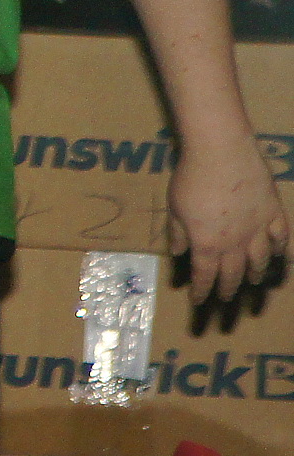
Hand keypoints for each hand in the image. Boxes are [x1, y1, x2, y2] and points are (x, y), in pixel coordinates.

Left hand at [170, 128, 289, 302]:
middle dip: (229, 288)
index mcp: (207, 244)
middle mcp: (235, 242)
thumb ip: (176, 233)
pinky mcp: (274, 212)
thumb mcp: (174, 208)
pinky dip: (281, 249)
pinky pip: (281, 237)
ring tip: (254, 282)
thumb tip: (177, 253)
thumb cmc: (191, 179)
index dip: (202, 291)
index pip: (205, 276)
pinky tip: (280, 256)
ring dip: (256, 273)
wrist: (221, 153)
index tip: (200, 302)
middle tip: (227, 299)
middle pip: (234, 273)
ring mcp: (258, 228)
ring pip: (260, 260)